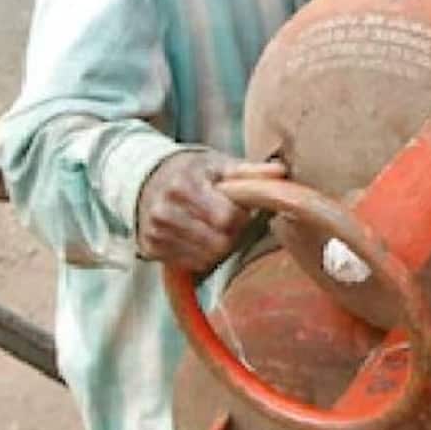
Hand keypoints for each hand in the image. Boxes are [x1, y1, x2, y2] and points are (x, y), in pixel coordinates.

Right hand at [137, 150, 285, 271]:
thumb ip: (250, 171)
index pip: (226, 218)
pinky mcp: (151, 249)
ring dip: (218, 247)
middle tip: (228, 221)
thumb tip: (280, 171)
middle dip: (231, 234)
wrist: (149, 179)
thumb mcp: (219, 164)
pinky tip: (199, 237)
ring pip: (207, 257)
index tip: (238, 208)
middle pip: (219, 242)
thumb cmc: (194, 172)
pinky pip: (192, 265)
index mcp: (183, 185)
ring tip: (213, 228)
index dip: (240, 216)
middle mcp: (163, 211)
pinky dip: (202, 255)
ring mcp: (155, 232)